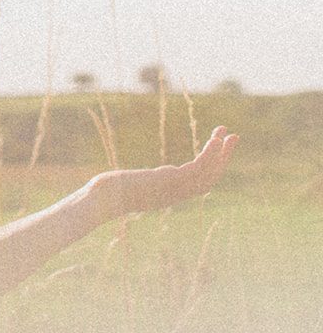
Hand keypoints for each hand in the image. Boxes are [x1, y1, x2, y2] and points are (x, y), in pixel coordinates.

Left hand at [89, 126, 239, 217]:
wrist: (99, 200)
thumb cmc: (103, 195)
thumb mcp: (124, 187)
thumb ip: (126, 184)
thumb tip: (111, 180)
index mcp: (167, 196)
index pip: (198, 185)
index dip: (211, 168)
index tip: (215, 152)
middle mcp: (174, 195)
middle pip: (209, 179)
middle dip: (223, 159)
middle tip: (233, 137)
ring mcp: (174, 189)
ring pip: (208, 173)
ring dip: (221, 153)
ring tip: (228, 133)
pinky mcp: (170, 181)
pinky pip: (198, 167)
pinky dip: (210, 153)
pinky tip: (215, 139)